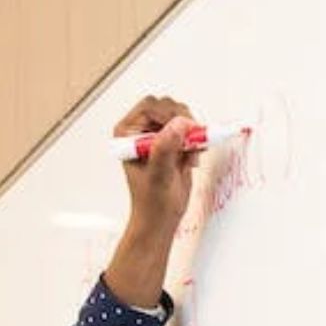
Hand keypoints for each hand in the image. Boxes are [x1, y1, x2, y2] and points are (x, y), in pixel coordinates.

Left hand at [114, 94, 200, 236]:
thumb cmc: (151, 203)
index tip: (182, 130)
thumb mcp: (158, 176)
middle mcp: (141, 131)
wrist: (161, 219)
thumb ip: (165, 149)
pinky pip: (190, 129)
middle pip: (167, 107)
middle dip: (182, 122)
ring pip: (181, 116)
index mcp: (128, 135)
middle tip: (190, 141)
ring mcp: (158, 136)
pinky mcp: (174, 143)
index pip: (149, 107)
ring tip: (189, 156)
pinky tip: (192, 160)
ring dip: (191, 132)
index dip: (168, 114)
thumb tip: (177, 125)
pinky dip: (197, 140)